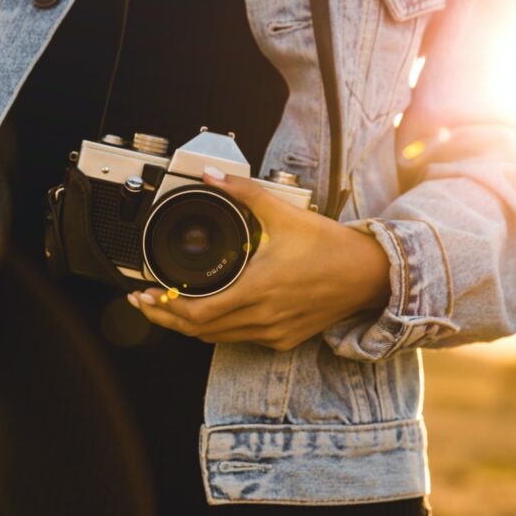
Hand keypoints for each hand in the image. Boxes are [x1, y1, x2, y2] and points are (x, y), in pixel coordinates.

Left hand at [128, 168, 390, 350]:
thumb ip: (243, 192)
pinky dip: (219, 329)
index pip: (197, 313)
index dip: (165, 308)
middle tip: (146, 303)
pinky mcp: (284, 339)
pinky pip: (240, 339)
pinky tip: (211, 313)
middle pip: (199, 331)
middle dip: (166, 318)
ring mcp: (273, 333)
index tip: (146, 296)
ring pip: (217, 338)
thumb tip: (211, 175)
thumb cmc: (331, 247)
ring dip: (190, 326)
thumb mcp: (283, 213)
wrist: (369, 275)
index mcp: (258, 288)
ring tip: (169, 308)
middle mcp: (263, 317)